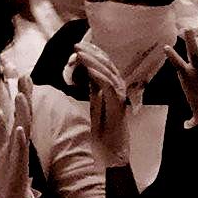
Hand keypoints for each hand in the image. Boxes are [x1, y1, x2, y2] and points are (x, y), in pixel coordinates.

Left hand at [0, 79, 32, 197]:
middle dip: (25, 97)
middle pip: (23, 118)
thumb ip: (2, 134)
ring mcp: (18, 160)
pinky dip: (19, 142)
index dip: (19, 96)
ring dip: (22, 114)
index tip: (18, 76)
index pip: (18, 115)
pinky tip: (19, 130)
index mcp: (13, 144)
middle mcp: (17, 149)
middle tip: (25, 76)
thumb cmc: (7, 185)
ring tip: (21, 95)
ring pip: (23, 133)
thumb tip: (1, 112)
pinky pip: (19, 155)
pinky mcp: (17, 173)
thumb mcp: (1, 154)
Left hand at [74, 41, 128, 166]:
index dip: (93, 54)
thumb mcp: (96, 106)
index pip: (104, 65)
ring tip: (79, 52)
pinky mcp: (118, 104)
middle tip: (77, 44)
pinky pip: (108, 85)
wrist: (112, 152)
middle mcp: (118, 89)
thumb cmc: (105, 133)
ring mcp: (120, 96)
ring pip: (108, 72)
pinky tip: (88, 68)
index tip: (79, 46)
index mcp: (112, 89)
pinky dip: (98, 75)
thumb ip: (93, 91)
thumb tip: (87, 74)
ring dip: (93, 60)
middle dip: (92, 53)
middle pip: (107, 64)